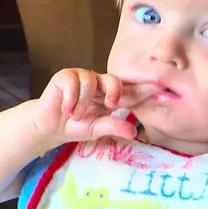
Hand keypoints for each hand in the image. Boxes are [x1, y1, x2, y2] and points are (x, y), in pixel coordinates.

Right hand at [30, 68, 146, 143]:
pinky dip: (71, 97)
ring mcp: (81, 77)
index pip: (128, 90)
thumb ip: (113, 127)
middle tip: (110, 104)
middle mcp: (98, 83)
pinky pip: (72, 81)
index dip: (142, 88)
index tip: (158, 86)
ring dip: (83, 102)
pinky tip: (67, 108)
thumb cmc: (75, 126)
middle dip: (114, 91)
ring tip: (75, 115)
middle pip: (113, 79)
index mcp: (110, 95)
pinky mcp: (64, 77)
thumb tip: (133, 132)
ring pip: (90, 79)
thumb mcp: (97, 129)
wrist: (49, 127)